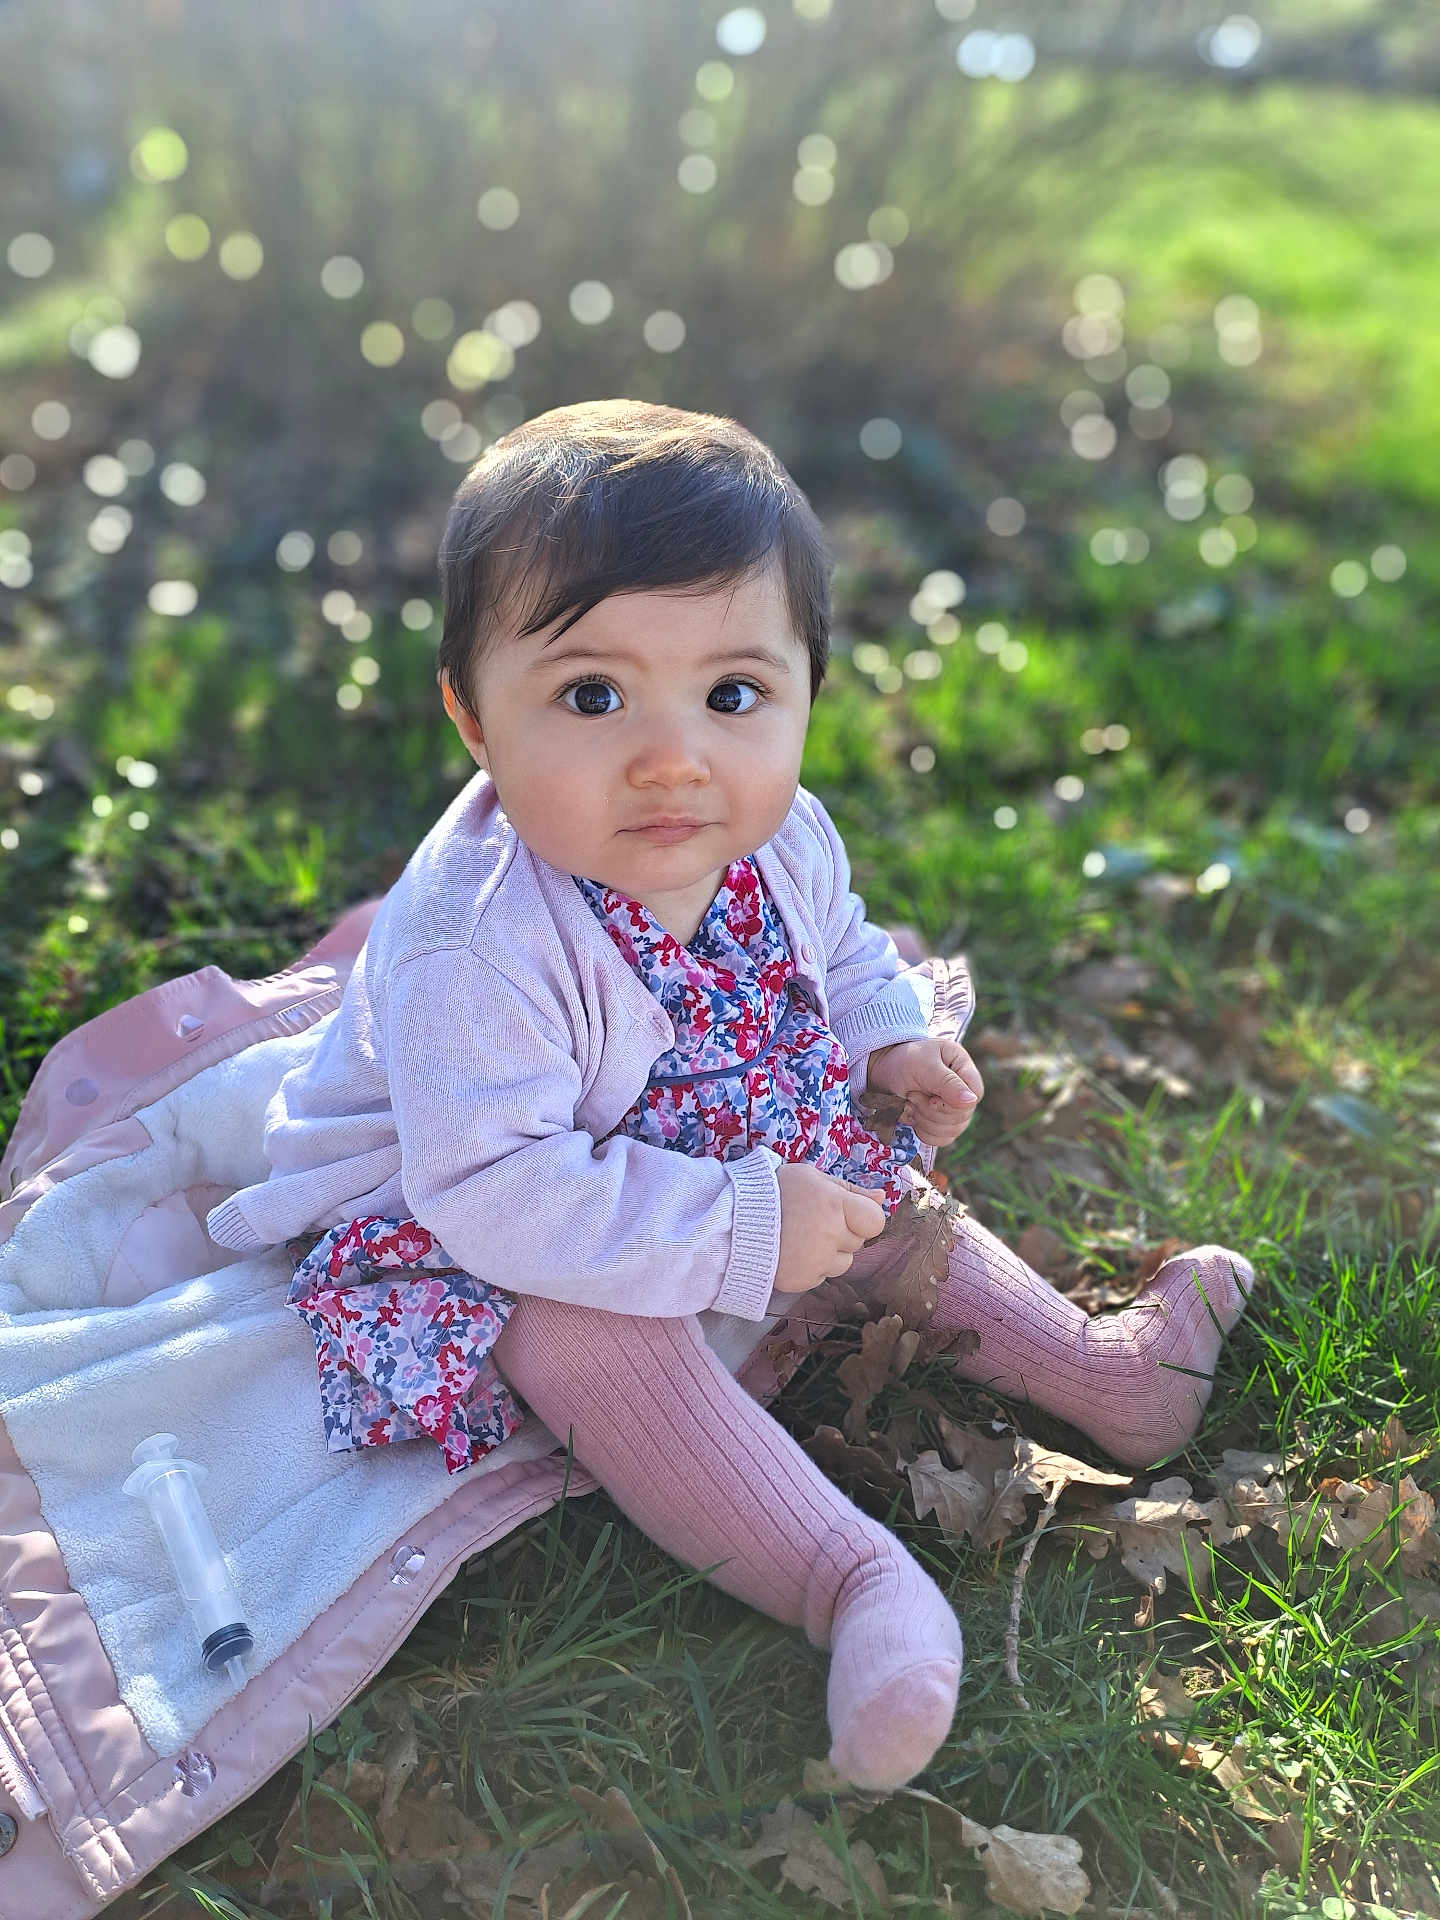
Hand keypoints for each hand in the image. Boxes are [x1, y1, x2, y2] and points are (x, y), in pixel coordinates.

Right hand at [772, 1162, 886, 1294]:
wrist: (732, 1222)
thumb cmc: (774, 1191)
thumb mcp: (812, 1178)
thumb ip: (850, 1190)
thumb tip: (883, 1197)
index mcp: (834, 1205)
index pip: (875, 1221)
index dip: (862, 1218)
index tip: (844, 1213)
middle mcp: (830, 1236)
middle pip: (858, 1242)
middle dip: (842, 1233)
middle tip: (813, 1222)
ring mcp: (817, 1262)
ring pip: (843, 1263)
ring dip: (830, 1253)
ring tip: (801, 1238)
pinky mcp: (803, 1282)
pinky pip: (821, 1277)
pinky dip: (812, 1267)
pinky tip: (791, 1252)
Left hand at [865, 1037, 983, 1148]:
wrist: (881, 1071)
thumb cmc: (902, 1061)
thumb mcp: (923, 1066)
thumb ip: (947, 1082)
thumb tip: (971, 1101)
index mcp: (963, 1068)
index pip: (975, 1096)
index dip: (953, 1103)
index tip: (930, 1096)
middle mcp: (963, 1090)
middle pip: (962, 1117)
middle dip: (931, 1110)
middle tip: (912, 1094)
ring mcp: (953, 1109)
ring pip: (952, 1131)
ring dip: (924, 1120)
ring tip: (910, 1102)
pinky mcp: (941, 1124)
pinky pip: (941, 1139)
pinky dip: (922, 1130)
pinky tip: (911, 1115)